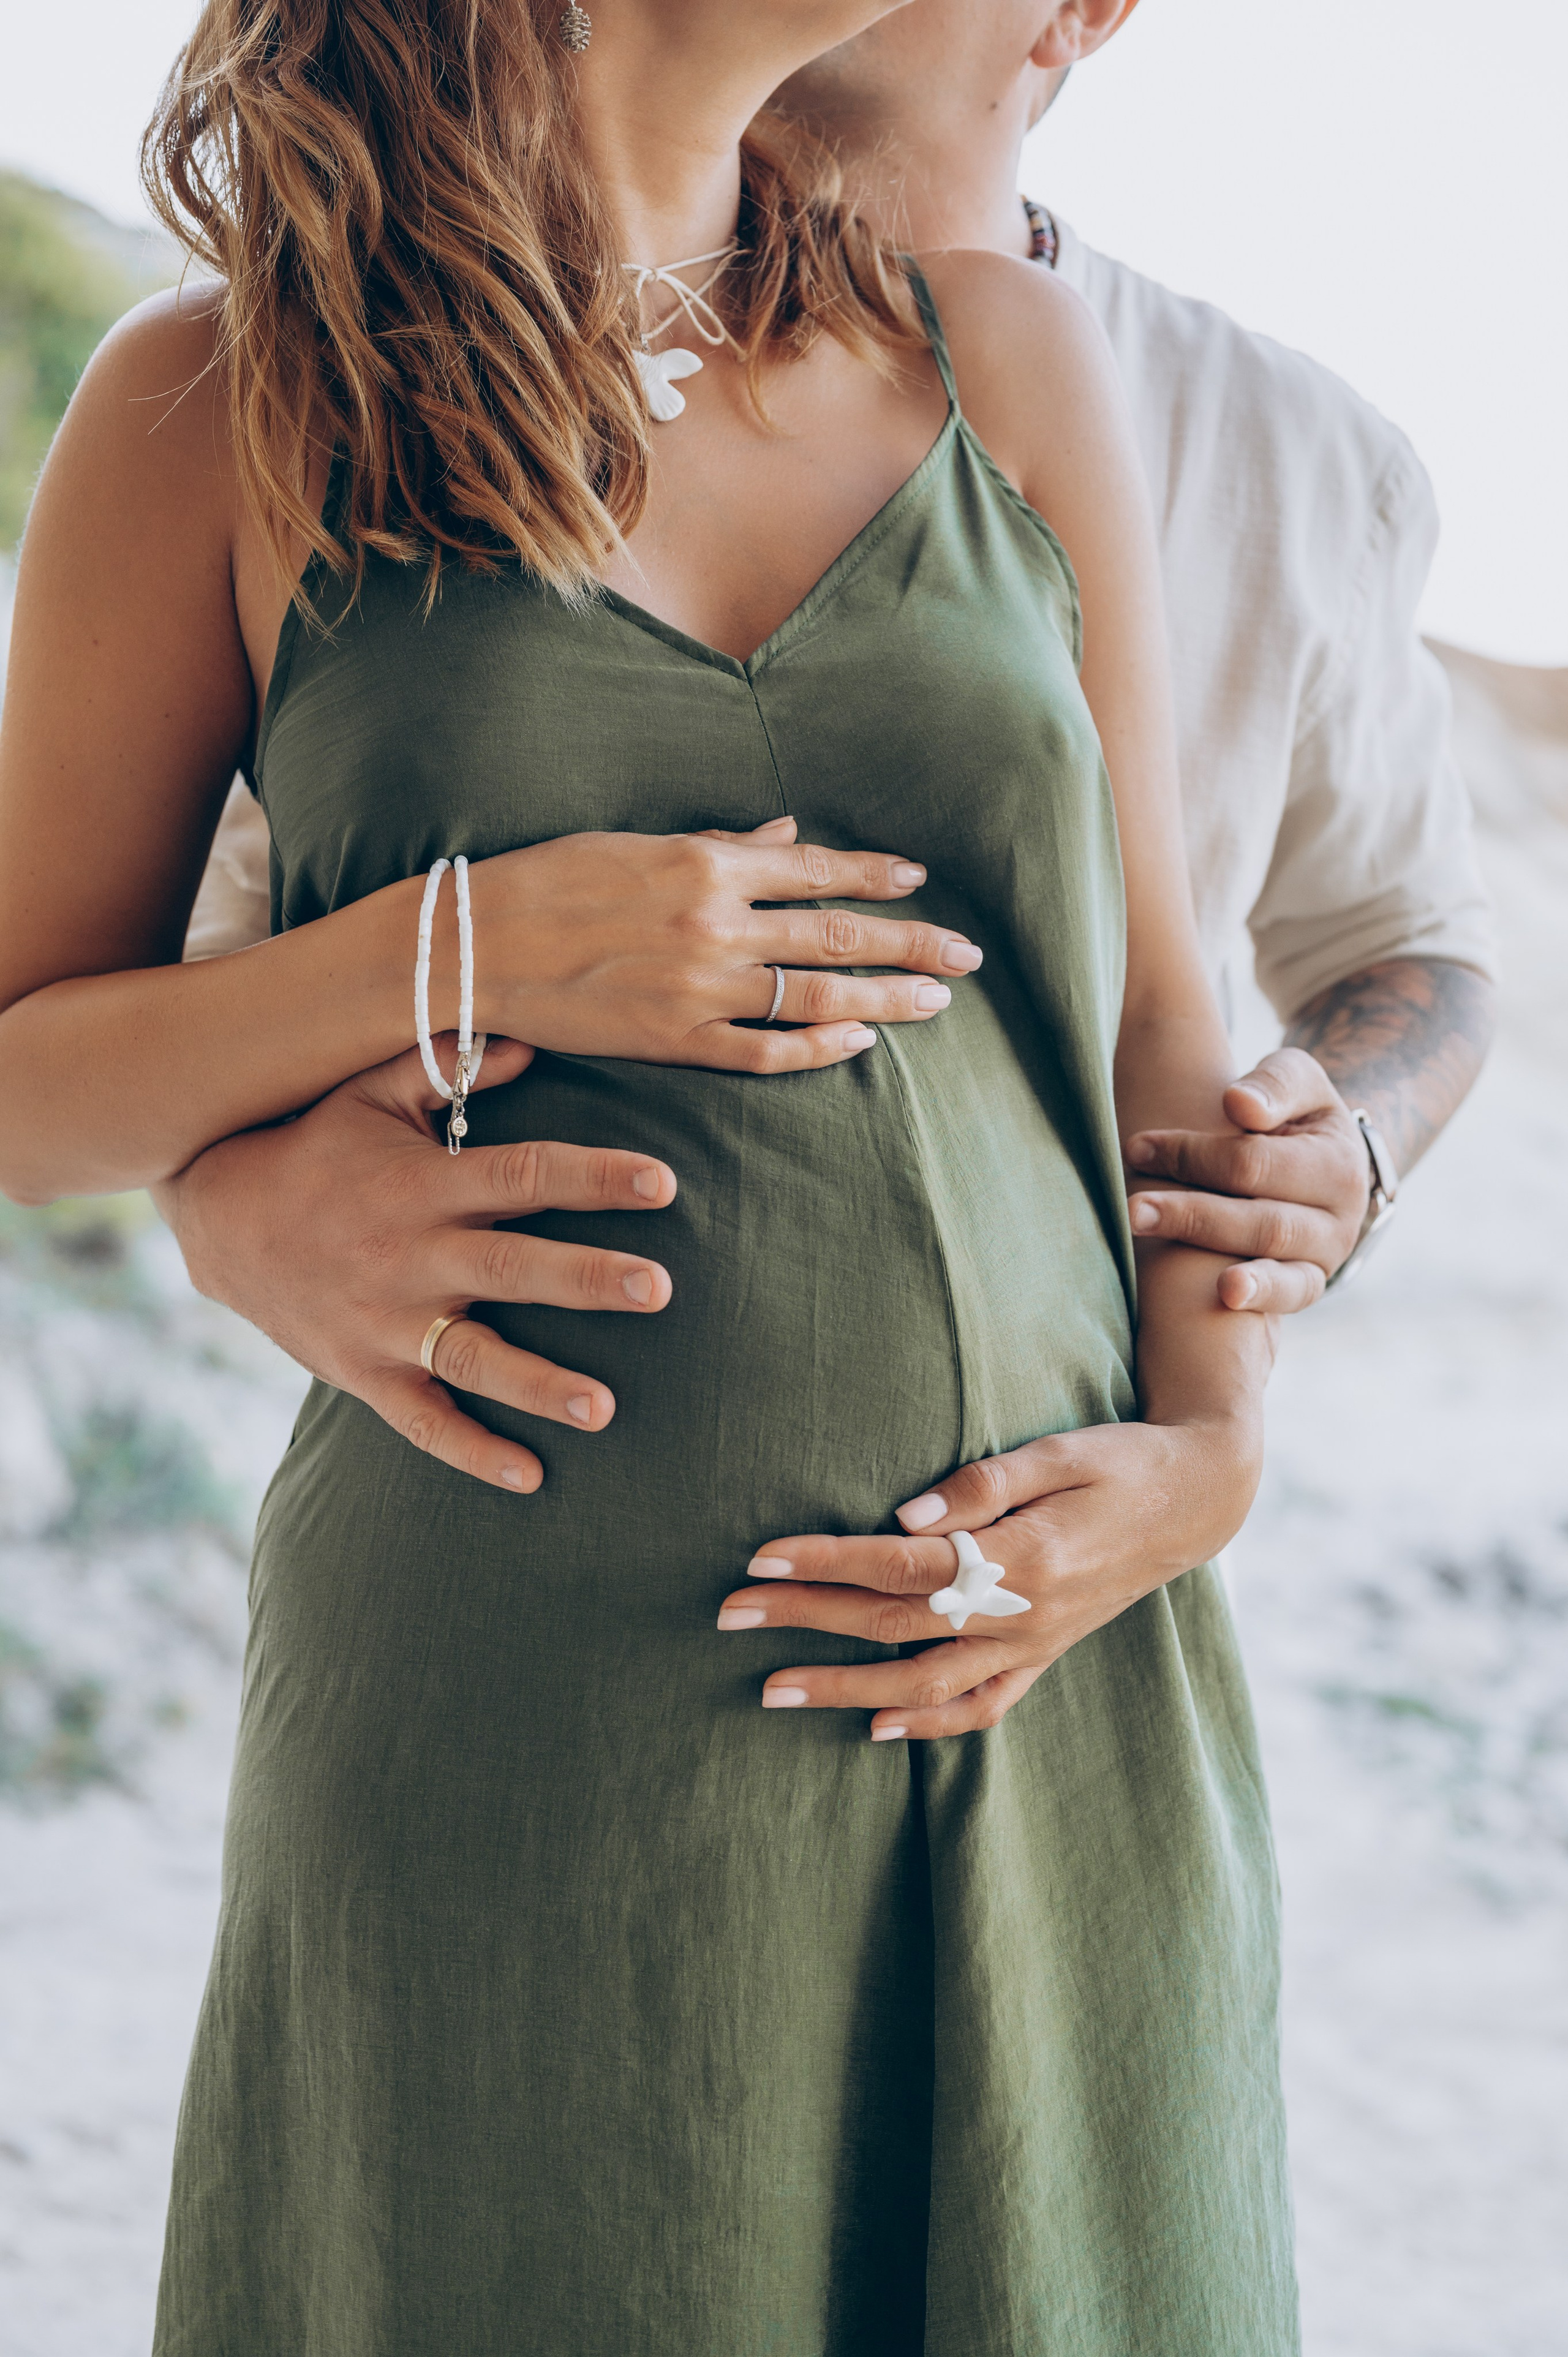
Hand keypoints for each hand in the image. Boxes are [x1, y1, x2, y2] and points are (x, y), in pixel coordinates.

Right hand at [154, 1037, 676, 1493]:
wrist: (220, 1222)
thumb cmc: (315, 1149)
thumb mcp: (369, 1094)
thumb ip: (446, 1066)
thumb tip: (529, 1040)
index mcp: (422, 1186)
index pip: (522, 1176)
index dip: (593, 1178)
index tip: (663, 1183)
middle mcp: (409, 1257)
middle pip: (510, 1269)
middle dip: (586, 1280)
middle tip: (659, 1289)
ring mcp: (385, 1324)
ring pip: (472, 1359)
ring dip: (539, 1385)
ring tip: (604, 1409)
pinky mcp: (363, 1373)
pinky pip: (422, 1422)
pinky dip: (472, 1451)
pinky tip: (530, 1476)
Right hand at [464, 815, 980, 1073]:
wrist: (477, 945)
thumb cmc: (549, 882)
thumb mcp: (637, 844)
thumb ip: (721, 843)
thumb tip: (790, 832)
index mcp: (706, 865)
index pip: (816, 868)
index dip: (875, 876)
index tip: (919, 881)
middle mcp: (716, 924)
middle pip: (838, 932)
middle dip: (911, 943)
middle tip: (966, 956)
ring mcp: (700, 987)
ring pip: (817, 993)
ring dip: (885, 997)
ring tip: (937, 1001)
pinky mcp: (675, 1040)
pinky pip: (765, 1051)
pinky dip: (818, 1048)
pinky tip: (858, 1043)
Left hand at [716, 1411, 1262, 1739]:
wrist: (1201, 1499)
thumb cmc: (1124, 1460)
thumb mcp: (1061, 1451)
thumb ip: (985, 1483)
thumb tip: (907, 1514)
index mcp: (1022, 1556)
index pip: (900, 1565)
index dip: (825, 1562)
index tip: (760, 1559)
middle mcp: (1024, 1613)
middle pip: (894, 1625)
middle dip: (805, 1621)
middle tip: (729, 1613)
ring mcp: (1036, 1644)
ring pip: (925, 1684)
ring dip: (844, 1689)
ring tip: (772, 1690)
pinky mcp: (1047, 1654)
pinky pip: (982, 1705)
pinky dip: (929, 1725)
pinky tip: (877, 1729)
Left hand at [1124, 1047, 1370, 1313]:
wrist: (1321, 1163)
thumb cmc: (1293, 1114)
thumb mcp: (1296, 1080)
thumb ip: (1275, 1084)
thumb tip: (1239, 1103)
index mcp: (1339, 1162)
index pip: (1254, 1162)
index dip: (1193, 1156)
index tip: (1138, 1148)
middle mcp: (1341, 1217)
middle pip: (1262, 1219)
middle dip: (1192, 1213)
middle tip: (1132, 1208)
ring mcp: (1327, 1257)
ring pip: (1273, 1259)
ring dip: (1209, 1251)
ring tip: (1156, 1243)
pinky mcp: (1310, 1285)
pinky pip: (1290, 1296)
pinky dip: (1260, 1297)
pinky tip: (1223, 1296)